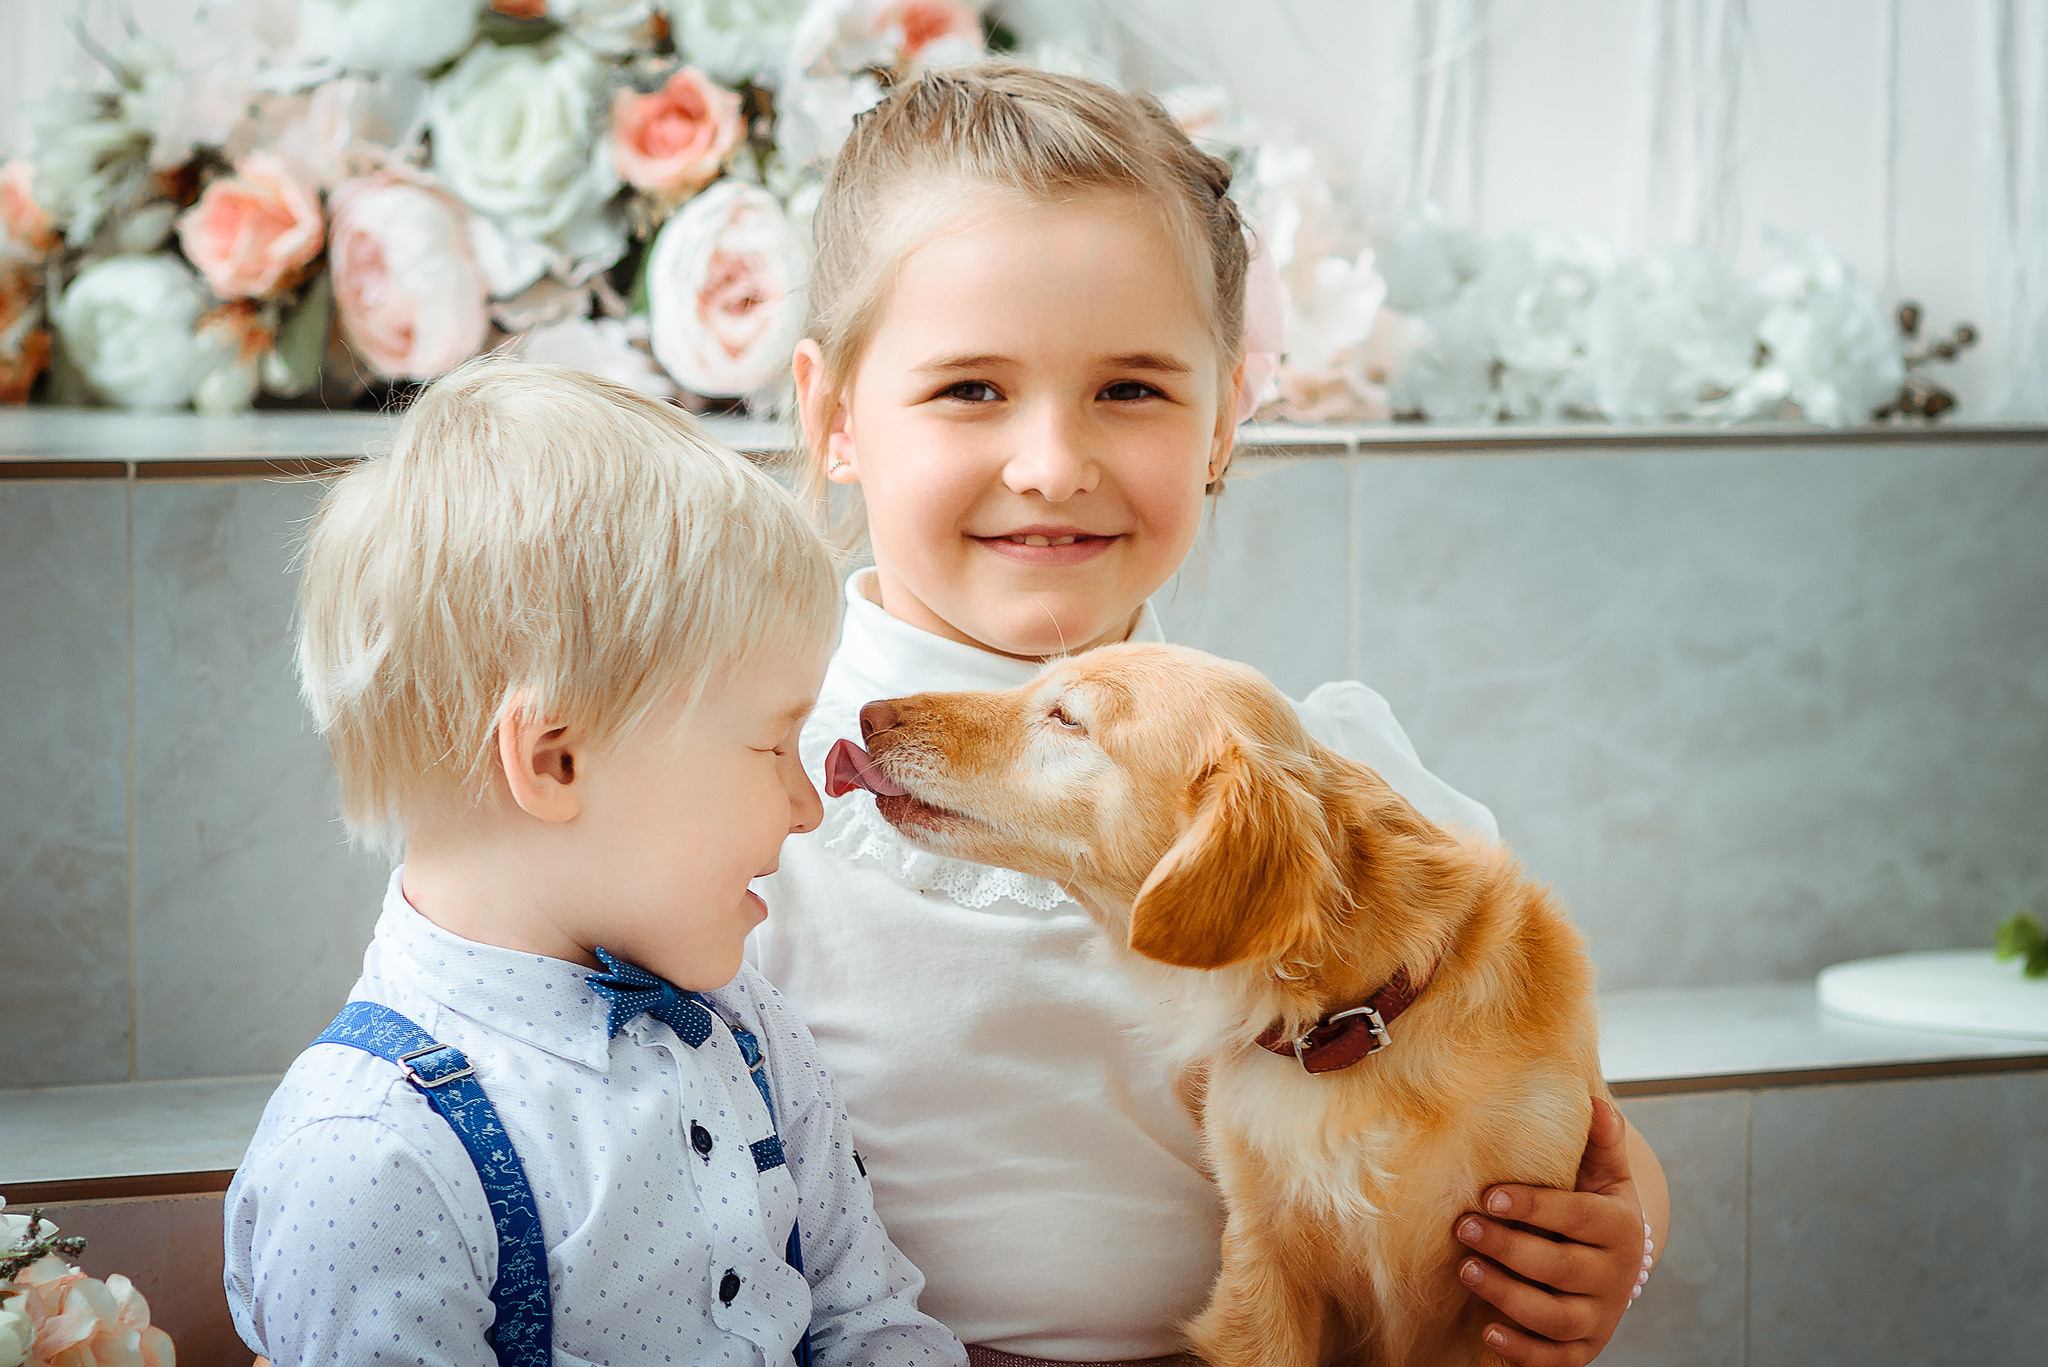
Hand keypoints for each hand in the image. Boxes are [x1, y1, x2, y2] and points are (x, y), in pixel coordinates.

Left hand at [1453, 1097, 1649, 1365]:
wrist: (1616, 1265)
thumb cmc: (1594, 1209)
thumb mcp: (1605, 1175)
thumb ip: (1600, 1140)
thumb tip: (1594, 1101)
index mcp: (1620, 1227)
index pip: (1575, 1216)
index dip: (1533, 1207)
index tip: (1488, 1197)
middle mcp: (1616, 1276)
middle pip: (1561, 1267)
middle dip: (1509, 1248)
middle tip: (1462, 1228)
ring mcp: (1600, 1317)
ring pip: (1555, 1315)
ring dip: (1507, 1295)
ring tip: (1465, 1270)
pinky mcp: (1583, 1349)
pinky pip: (1555, 1358)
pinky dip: (1523, 1350)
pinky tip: (1487, 1331)